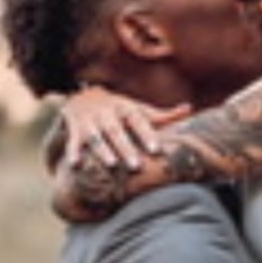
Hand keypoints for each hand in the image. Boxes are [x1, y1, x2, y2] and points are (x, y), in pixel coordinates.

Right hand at [61, 86, 191, 171]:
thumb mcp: (137, 109)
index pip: (137, 121)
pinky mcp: (74, 130)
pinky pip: (72, 141)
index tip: (156, 150)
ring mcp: (89, 121)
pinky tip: (75, 165)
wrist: (82, 96)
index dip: (147, 134)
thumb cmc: (118, 109)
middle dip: (126, 148)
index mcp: (124, 107)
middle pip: (116, 131)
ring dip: (102, 151)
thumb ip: (161, 115)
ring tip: (111, 165)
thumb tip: (189, 108)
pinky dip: (73, 152)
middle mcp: (106, 113)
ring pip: (95, 137)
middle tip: (136, 166)